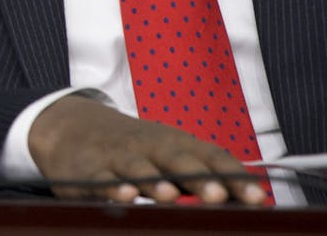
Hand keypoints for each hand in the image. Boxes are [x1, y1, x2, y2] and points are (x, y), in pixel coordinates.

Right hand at [29, 94, 267, 204]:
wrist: (69, 127)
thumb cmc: (133, 148)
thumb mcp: (167, 153)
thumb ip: (204, 173)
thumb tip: (254, 200)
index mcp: (174, 142)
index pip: (210, 156)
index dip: (233, 176)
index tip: (257, 198)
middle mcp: (149, 146)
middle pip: (176, 159)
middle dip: (198, 177)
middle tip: (218, 195)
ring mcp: (118, 157)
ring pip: (138, 168)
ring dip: (155, 181)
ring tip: (171, 196)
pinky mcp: (89, 170)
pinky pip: (102, 179)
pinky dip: (113, 187)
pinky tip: (124, 195)